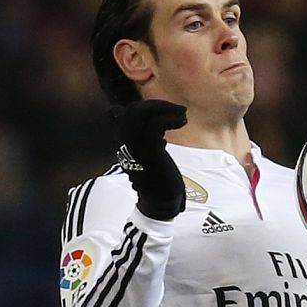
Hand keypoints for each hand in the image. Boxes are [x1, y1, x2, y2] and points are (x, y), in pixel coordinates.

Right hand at [110, 99, 187, 219]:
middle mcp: (126, 142)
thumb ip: (145, 140)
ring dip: (166, 109)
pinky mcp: (149, 151)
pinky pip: (156, 124)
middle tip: (176, 110)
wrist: (160, 202)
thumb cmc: (156, 179)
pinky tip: (182, 122)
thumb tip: (150, 138)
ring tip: (182, 115)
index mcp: (124, 142)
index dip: (146, 107)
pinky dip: (171, 118)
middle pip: (133, 110)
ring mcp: (136, 146)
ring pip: (143, 113)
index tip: (165, 113)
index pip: (126, 113)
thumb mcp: (148, 155)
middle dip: (157, 105)